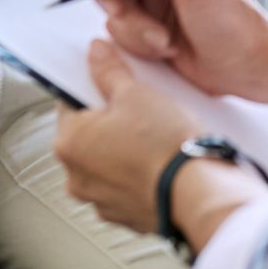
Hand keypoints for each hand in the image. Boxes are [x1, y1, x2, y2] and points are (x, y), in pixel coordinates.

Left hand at [55, 40, 206, 232]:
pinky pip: (127, 184)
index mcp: (69, 143)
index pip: (69, 102)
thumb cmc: (164, 145)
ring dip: (124, 147)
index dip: (93, 86)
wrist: (198, 193)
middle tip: (139, 106)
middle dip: (111, 118)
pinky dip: (139, 172)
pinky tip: (161, 158)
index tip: (112, 81)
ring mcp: (100, 200)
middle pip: (89, 134)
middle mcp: (77, 176)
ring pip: (108, 161)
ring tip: (155, 133)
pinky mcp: (125, 214)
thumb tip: (97, 54)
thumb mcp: (136, 93)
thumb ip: (109, 71)